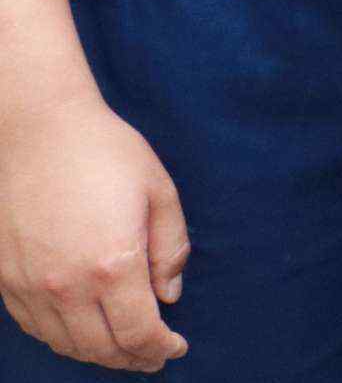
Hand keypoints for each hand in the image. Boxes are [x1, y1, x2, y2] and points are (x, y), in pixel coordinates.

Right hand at [0, 94, 190, 372]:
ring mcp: (31, 286)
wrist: (36, 130)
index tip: (177, 347)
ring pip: (66, 344)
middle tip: (153, 357)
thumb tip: (169, 295)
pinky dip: (62, 339)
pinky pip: (35, 327)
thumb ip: (170, 247)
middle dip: (134, 359)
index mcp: (113, 264)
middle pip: (102, 348)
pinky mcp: (6, 280)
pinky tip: (81, 332)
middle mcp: (67, 285)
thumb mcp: (158, 191)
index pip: (139, 333)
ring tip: (122, 351)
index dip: (161, 348)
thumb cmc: (104, 152)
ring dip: (98, 354)